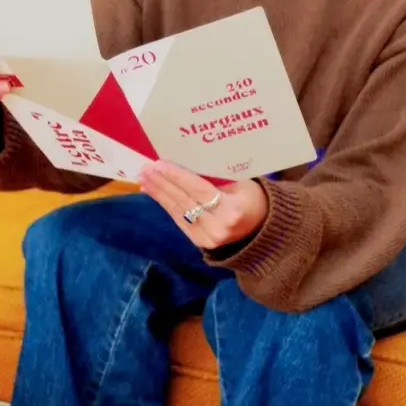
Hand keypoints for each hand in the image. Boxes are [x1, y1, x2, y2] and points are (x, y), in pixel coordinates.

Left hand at [139, 160, 268, 249]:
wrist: (261, 228)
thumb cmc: (252, 199)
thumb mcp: (241, 183)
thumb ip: (215, 177)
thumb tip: (183, 163)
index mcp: (233, 210)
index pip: (199, 190)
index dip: (178, 177)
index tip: (159, 163)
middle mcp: (219, 227)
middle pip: (185, 201)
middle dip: (163, 183)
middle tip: (145, 168)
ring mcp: (208, 238)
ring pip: (178, 211)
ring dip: (159, 193)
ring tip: (144, 178)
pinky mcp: (199, 242)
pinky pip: (179, 219)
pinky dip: (165, 204)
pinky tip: (152, 192)